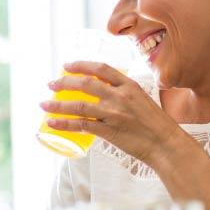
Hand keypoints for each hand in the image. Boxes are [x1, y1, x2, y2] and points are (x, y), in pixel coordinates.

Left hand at [41, 61, 186, 166]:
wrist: (166, 144)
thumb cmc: (156, 124)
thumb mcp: (142, 100)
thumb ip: (124, 94)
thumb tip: (104, 93)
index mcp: (130, 85)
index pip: (101, 68)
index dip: (81, 65)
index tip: (67, 65)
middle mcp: (120, 96)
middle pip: (85, 84)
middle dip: (64, 82)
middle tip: (51, 84)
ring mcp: (114, 114)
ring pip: (78, 105)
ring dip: (57, 105)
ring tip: (43, 104)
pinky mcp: (109, 131)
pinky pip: (80, 125)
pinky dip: (63, 124)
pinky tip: (51, 123)